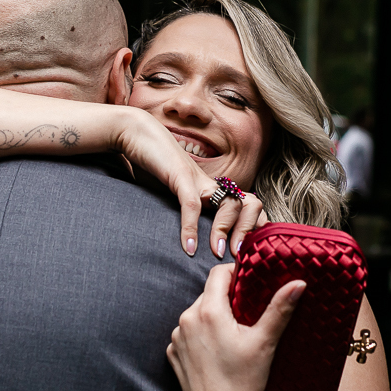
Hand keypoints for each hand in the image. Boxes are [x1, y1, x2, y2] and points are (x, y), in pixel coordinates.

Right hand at [116, 109, 261, 256]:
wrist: (136, 134)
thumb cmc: (153, 167)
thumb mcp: (173, 195)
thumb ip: (184, 214)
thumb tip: (187, 244)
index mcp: (214, 190)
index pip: (249, 208)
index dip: (254, 229)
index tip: (247, 253)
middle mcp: (213, 184)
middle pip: (250, 204)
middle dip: (249, 232)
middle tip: (236, 257)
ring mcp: (199, 179)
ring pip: (230, 204)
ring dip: (224, 232)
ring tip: (215, 254)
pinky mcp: (180, 176)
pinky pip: (192, 205)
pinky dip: (190, 228)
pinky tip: (188, 247)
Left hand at [166, 264, 305, 390]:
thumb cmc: (244, 381)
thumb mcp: (265, 342)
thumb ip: (279, 308)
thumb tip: (298, 283)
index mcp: (207, 311)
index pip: (218, 274)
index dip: (235, 272)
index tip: (249, 281)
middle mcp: (186, 320)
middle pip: (208, 295)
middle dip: (227, 299)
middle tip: (248, 312)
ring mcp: (177, 339)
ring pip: (197, 314)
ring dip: (213, 317)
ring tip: (233, 334)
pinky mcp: (173, 355)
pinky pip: (187, 334)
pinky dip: (200, 336)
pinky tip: (217, 350)